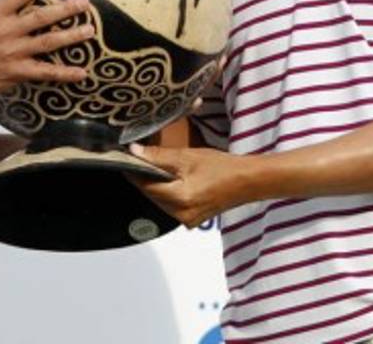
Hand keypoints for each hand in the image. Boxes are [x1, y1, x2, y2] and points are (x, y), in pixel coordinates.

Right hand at [0, 0, 92, 96]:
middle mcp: (7, 33)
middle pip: (41, 18)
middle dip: (64, 9)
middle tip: (85, 2)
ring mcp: (15, 53)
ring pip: (48, 44)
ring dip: (70, 37)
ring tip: (90, 29)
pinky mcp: (19, 72)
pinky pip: (45, 73)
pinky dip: (64, 73)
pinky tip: (82, 72)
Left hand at [129, 143, 255, 226]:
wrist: (248, 181)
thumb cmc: (222, 168)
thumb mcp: (188, 157)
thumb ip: (159, 156)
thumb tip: (134, 151)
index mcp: (180, 199)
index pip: (144, 186)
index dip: (132, 171)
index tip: (123, 158)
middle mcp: (181, 215)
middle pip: (150, 195)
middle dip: (144, 178)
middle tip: (139, 158)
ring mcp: (186, 220)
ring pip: (159, 200)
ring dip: (155, 185)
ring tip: (157, 167)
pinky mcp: (191, 220)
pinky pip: (170, 205)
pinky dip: (167, 192)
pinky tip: (172, 179)